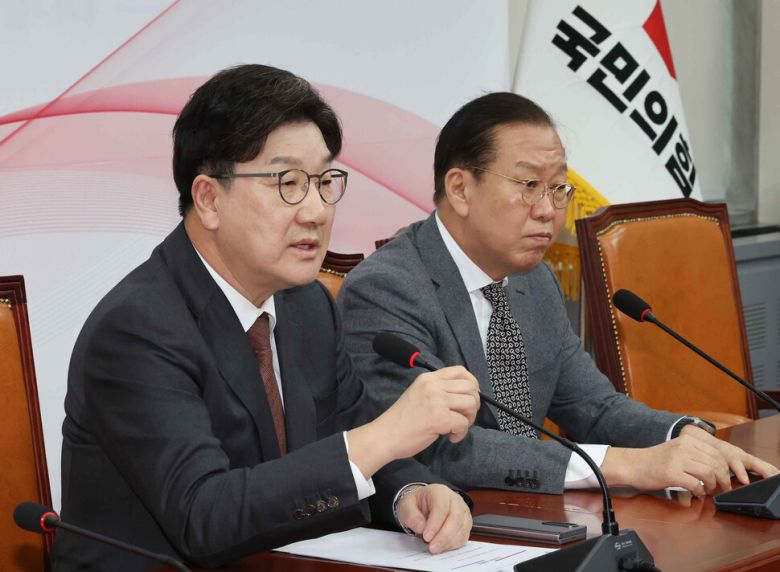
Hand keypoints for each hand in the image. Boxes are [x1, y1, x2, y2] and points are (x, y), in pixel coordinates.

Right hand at [347, 366, 478, 477]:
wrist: (385, 435)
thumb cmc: (402, 420)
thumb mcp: (418, 394)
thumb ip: (438, 390)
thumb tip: (465, 396)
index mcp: (428, 378)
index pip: (460, 370)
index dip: (472, 384)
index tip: (469, 398)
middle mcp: (433, 385)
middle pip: (470, 387)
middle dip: (473, 404)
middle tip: (464, 417)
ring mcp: (436, 400)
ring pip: (471, 403)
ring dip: (469, 418)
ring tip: (456, 427)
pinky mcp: (439, 418)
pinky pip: (463, 423)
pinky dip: (461, 433)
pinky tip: (450, 437)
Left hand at [396, 484, 471, 553]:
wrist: (424, 506)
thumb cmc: (416, 504)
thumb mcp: (406, 506)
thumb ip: (410, 515)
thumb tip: (420, 527)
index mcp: (439, 491)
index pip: (442, 507)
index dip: (435, 523)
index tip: (426, 537)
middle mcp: (454, 499)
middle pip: (455, 517)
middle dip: (444, 535)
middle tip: (432, 547)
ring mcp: (462, 511)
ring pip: (462, 528)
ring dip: (449, 541)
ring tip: (435, 548)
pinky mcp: (465, 523)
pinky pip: (464, 536)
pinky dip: (453, 544)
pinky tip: (442, 547)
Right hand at [602, 429, 778, 495]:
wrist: (632, 465)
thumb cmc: (654, 461)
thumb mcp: (677, 450)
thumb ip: (696, 455)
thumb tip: (718, 468)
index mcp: (687, 439)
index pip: (718, 453)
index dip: (726, 468)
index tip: (725, 479)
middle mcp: (684, 446)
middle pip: (716, 464)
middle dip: (723, 480)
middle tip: (720, 489)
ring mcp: (677, 459)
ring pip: (709, 474)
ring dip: (712, 487)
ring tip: (707, 491)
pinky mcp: (671, 473)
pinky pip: (696, 485)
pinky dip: (699, 492)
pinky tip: (695, 493)